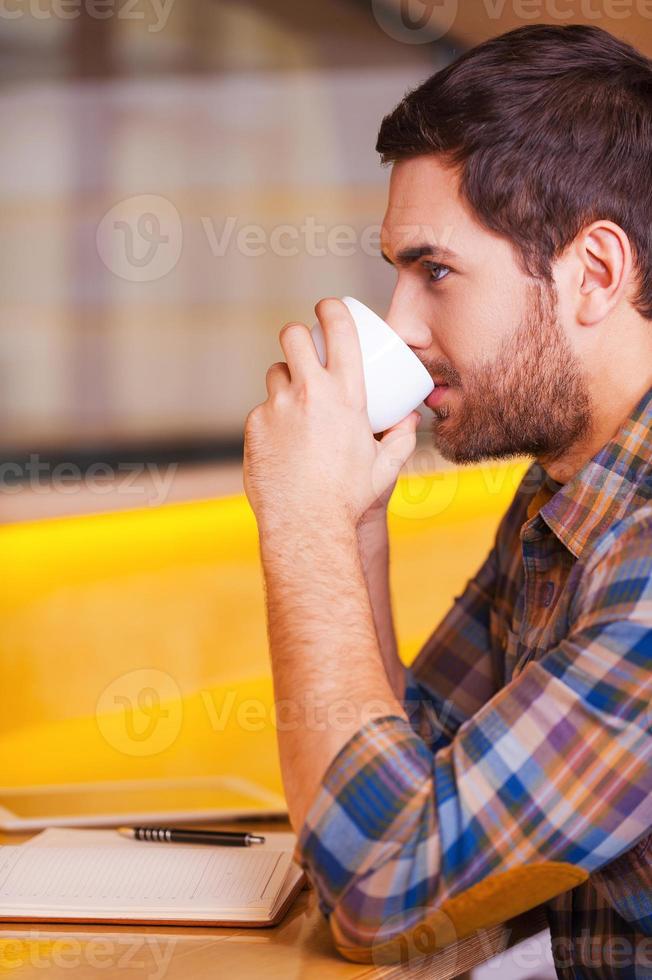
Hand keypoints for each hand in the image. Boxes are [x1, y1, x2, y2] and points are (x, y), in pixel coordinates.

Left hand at [243, 298, 419, 536]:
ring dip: (285, 381)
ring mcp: (277, 407)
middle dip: (298, 334)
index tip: (328, 308)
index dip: (331, 308)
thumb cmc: (348, 498)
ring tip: (294, 402)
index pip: (338, 329)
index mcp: (347, 394)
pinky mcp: (254, 426)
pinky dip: (272, 419)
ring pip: (275, 373)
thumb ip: (402, 439)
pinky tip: (281, 442)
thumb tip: (410, 419)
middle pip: (293, 335)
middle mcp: (309, 393)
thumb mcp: (384, 467)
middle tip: (303, 348)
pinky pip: (262, 410)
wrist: (306, 524)